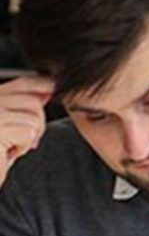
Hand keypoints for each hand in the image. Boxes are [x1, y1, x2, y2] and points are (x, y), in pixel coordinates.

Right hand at [0, 76, 55, 191]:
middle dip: (38, 122)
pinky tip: (7, 152)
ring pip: (34, 117)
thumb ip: (25, 104)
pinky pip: (29, 132)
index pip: (24, 83)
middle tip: (27, 138)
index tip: (53, 92)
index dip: (44, 86)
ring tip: (13, 146)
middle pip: (33, 101)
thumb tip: (48, 90)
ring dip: (30, 136)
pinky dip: (24, 146)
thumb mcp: (12, 123)